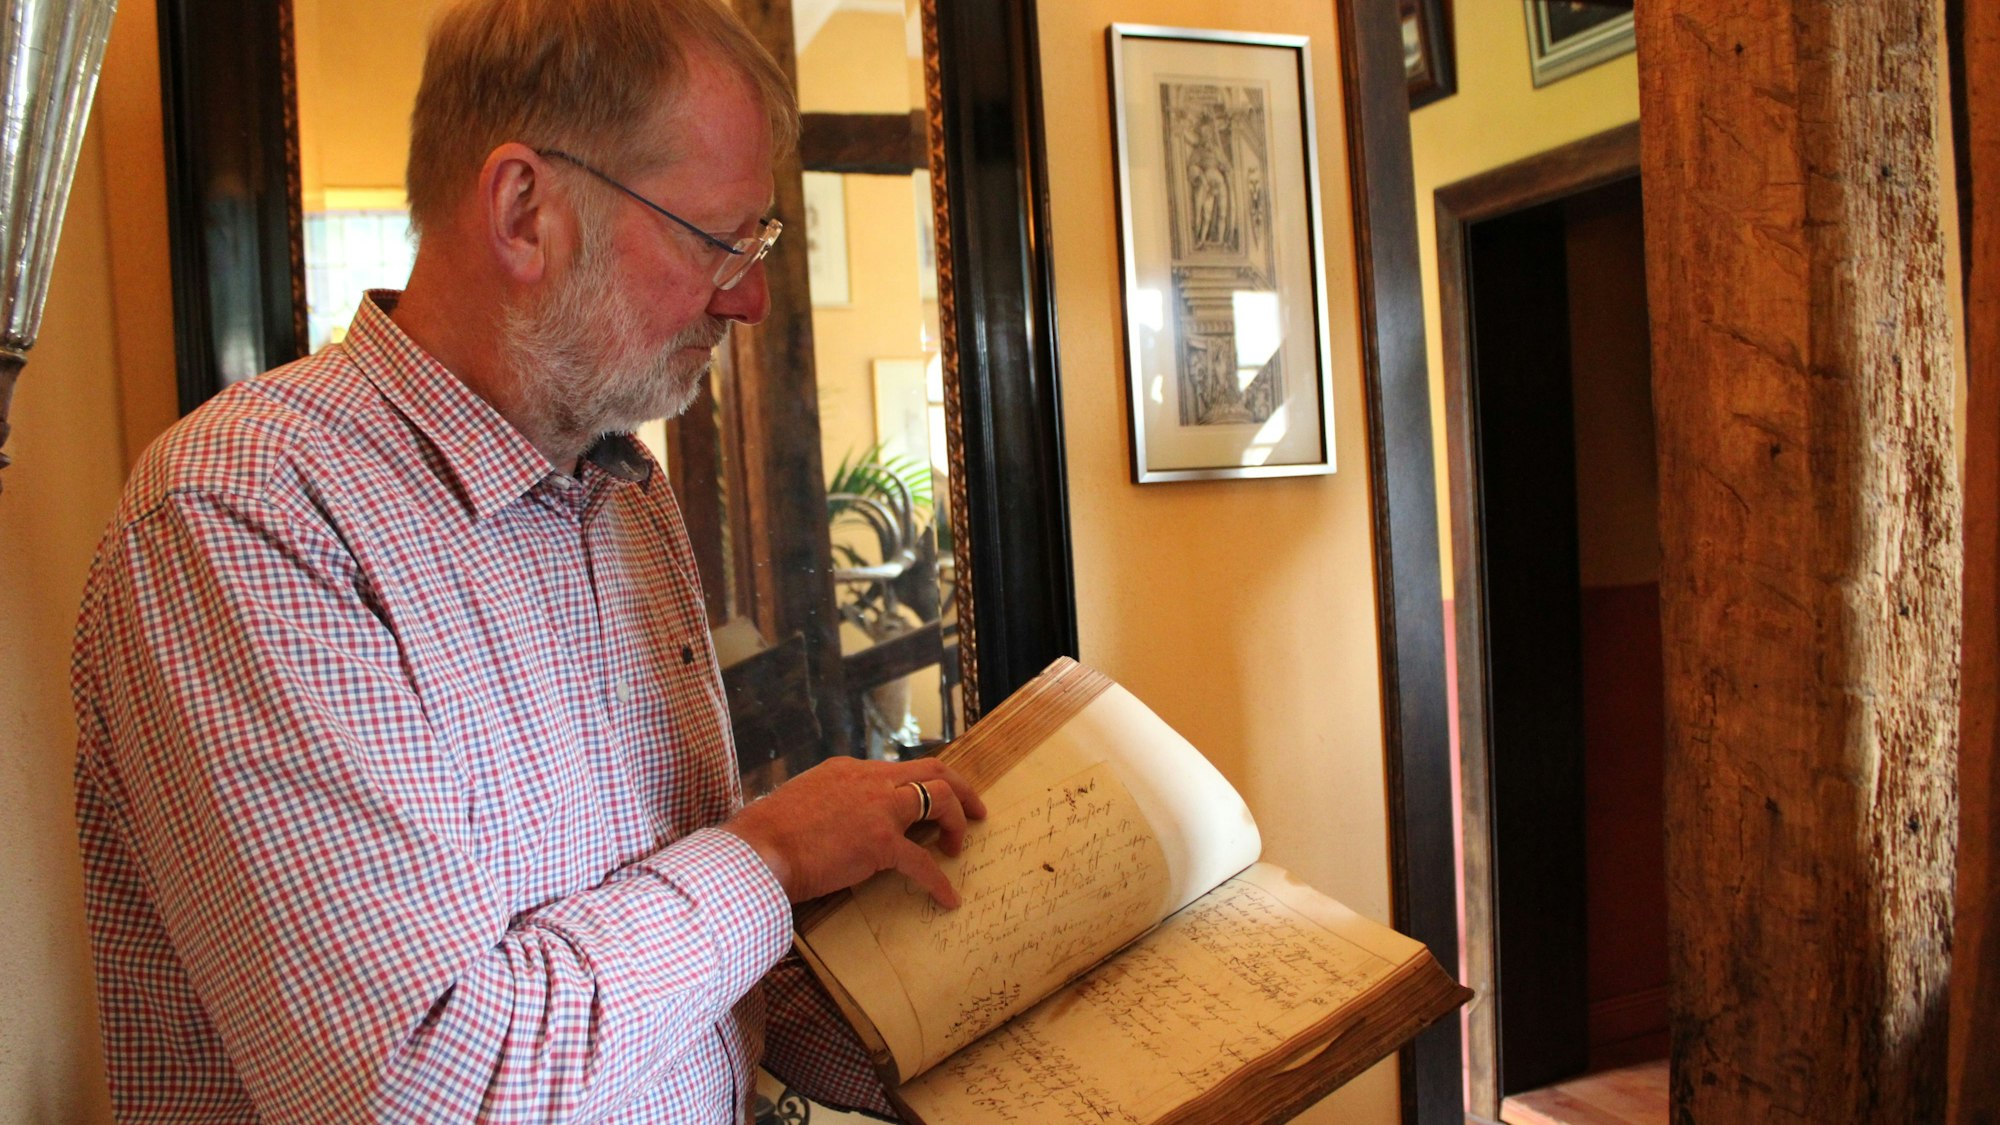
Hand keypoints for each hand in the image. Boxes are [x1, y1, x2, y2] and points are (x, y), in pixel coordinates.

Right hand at [722, 756, 987, 907]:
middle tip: (976, 810)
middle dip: (961, 788)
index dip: (922, 785)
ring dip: (956, 823)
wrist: (757, 849)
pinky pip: (924, 862)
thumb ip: (828, 803)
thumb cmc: (767, 833)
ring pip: (939, 798)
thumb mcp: (803, 800)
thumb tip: (837, 822)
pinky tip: (947, 899)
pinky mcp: (880, 842)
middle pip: (934, 769)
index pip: (899, 770)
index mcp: (850, 771)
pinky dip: (939, 882)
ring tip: (957, 849)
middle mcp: (870, 781)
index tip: (932, 802)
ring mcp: (878, 809)